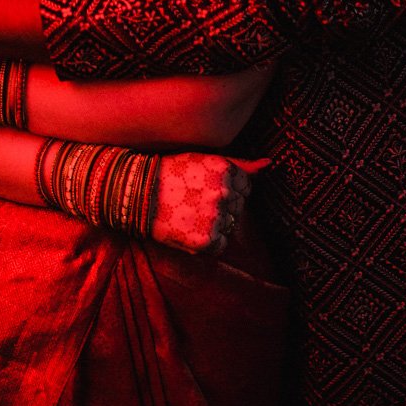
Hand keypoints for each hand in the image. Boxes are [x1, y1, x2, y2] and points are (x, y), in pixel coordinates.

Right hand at [150, 154, 267, 255]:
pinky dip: (206, 242)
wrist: (136, 194)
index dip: (226, 188)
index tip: (204, 187)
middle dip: (220, 206)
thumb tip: (269, 164)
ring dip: (214, 224)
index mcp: (225, 171)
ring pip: (229, 226)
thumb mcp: (203, 160)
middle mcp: (223, 194)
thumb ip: (240, 163)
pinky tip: (188, 228)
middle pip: (237, 207)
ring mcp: (215, 218)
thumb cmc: (170, 173)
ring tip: (188, 213)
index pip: (246, 187)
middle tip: (192, 200)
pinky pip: (219, 245)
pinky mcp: (205, 241)